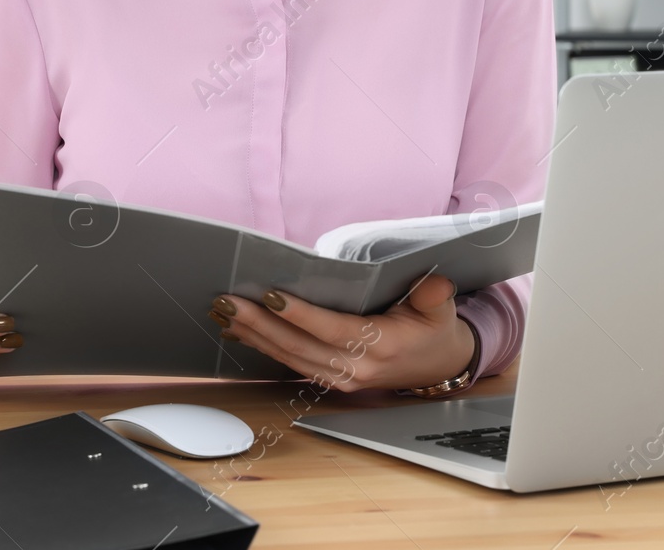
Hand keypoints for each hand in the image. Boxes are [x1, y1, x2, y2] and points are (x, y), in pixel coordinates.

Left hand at [210, 274, 476, 392]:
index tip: (271, 295)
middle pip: (300, 346)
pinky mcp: (330, 379)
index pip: (333, 329)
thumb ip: (433, 297)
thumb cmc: (433, 329)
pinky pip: (291, 363)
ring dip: (254, 335)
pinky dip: (263, 346)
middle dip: (260, 323)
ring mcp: (341, 378)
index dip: (301, 314)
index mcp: (382, 347)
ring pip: (289, 357)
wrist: (437, 364)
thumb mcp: (440, 310)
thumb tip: (434, 284)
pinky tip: (239, 330)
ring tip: (223, 312)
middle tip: (227, 301)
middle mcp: (357, 368)